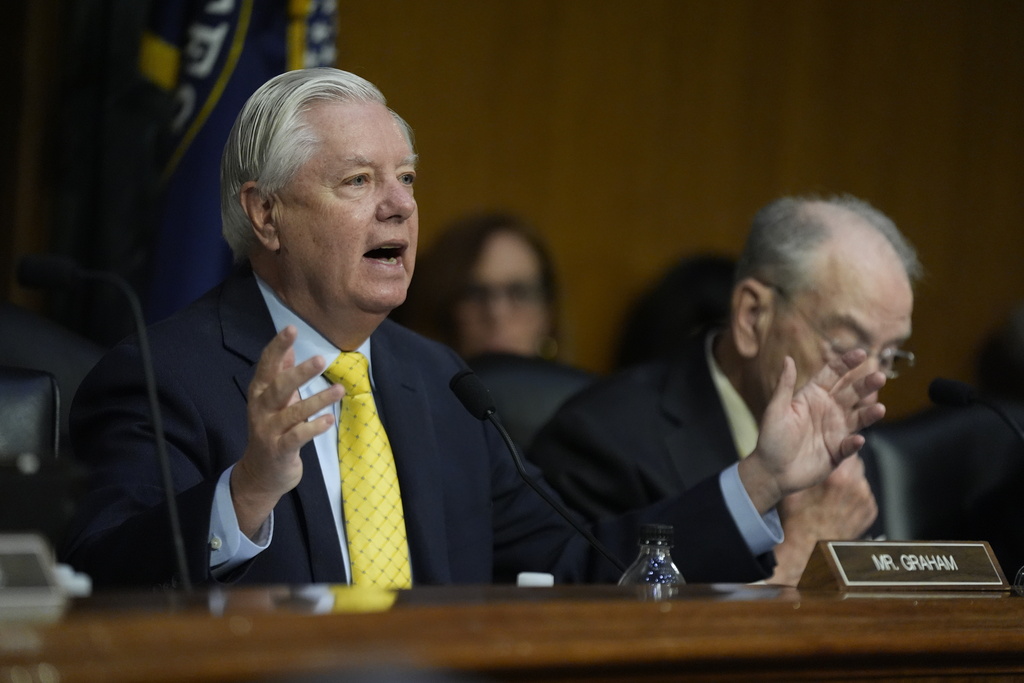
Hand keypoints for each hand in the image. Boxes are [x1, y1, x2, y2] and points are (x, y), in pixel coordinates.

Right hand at [230, 326, 343, 537]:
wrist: (260, 474)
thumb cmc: (271, 430)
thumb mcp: (274, 401)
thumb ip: (281, 374)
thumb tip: (289, 347)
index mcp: (260, 393)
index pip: (267, 366)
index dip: (278, 347)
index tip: (291, 328)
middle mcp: (261, 410)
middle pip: (278, 387)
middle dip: (299, 373)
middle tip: (321, 359)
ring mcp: (269, 431)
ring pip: (293, 413)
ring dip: (318, 400)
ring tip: (339, 390)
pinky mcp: (280, 451)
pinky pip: (298, 437)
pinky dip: (313, 428)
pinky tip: (329, 419)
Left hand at [739, 350, 885, 513]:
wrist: (772, 471)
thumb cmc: (771, 438)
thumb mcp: (776, 410)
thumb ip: (785, 386)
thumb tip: (788, 359)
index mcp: (813, 396)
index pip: (833, 375)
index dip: (846, 363)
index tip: (861, 353)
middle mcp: (828, 410)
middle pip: (851, 394)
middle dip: (865, 385)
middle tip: (878, 377)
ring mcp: (835, 431)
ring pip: (857, 418)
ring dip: (869, 413)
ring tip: (879, 408)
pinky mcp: (838, 451)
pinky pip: (849, 445)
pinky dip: (854, 442)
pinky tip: (857, 439)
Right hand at [766, 454, 878, 585]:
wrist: (812, 550)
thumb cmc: (800, 521)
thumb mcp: (793, 489)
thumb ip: (803, 469)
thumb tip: (805, 454)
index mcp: (837, 477)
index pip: (844, 447)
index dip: (834, 449)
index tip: (828, 453)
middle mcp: (856, 486)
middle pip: (854, 462)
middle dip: (843, 466)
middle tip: (829, 477)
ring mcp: (866, 499)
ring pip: (860, 479)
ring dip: (850, 482)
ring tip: (834, 494)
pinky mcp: (871, 511)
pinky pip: (864, 494)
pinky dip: (855, 497)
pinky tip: (840, 505)